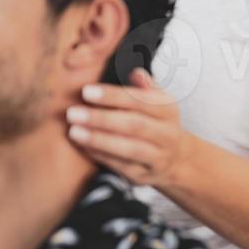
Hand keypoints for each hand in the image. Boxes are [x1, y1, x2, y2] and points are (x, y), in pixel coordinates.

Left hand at [66, 68, 191, 187]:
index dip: (113, 96)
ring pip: (129, 149)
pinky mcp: (144, 176)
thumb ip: (145, 86)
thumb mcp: (157, 101)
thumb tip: (135, 72)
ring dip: (99, 140)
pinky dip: (101, 156)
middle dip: (101, 119)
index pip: (141, 101)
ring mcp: (158, 158)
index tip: (86, 91)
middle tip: (73, 113)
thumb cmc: (156, 122)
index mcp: (168, 110)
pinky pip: (122, 167)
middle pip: (134, 126)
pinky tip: (83, 146)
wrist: (175, 158)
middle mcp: (167, 135)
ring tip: (74, 131)